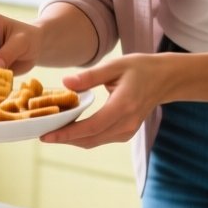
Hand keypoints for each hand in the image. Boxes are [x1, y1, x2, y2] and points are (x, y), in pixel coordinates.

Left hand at [39, 53, 161, 148]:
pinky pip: (100, 139)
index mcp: (123, 105)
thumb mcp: (115, 65)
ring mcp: (128, 130)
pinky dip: (84, 136)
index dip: (67, 133)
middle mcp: (126, 123)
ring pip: (94, 142)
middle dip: (64, 139)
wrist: (165, 79)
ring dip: (72, 139)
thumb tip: (65, 83)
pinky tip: (70, 127)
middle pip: (90, 139)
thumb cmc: (140, 68)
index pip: (91, 126)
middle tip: (41, 134)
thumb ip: (90, 76)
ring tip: (51, 130)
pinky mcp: (126, 132)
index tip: (46, 135)